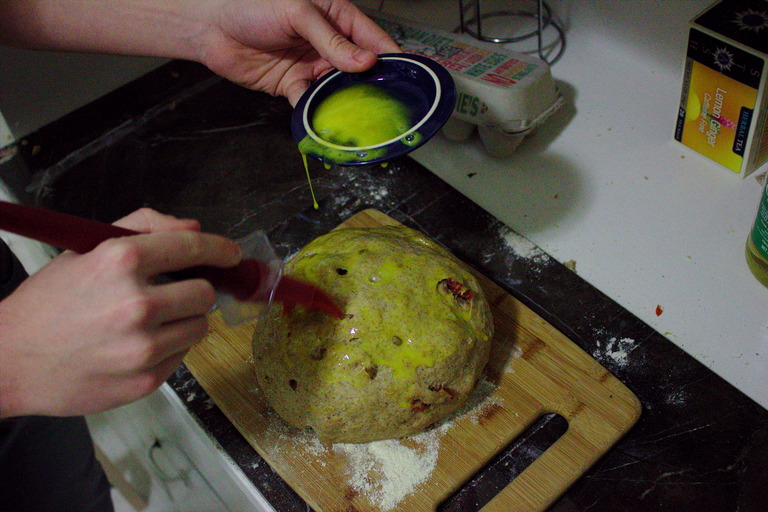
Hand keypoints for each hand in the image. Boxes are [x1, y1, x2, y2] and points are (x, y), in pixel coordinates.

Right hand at [0, 208, 240, 416]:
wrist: (9, 361)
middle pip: (205, 293)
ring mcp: (143, 347)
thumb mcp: (86, 250)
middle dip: (194, 290)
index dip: (220, 249)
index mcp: (122, 261)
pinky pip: (182, 357)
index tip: (230, 254)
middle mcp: (137, 303)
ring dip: (185, 321)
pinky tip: (137, 345)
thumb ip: (144, 227)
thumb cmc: (47, 304)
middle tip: (173, 293)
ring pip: (200, 327)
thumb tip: (193, 229)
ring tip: (151, 322)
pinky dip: (169, 348)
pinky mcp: (145, 380)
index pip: (194, 247)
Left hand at [199, 0, 400, 104]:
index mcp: (335, 16)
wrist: (210, 27)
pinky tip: (322, 114)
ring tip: (354, 111)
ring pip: (337, 87)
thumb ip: (332, 40)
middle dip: (370, 84)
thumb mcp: (297, 14)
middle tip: (383, 100)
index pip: (372, 37)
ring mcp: (311, 65)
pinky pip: (311, 100)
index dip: (389, 56)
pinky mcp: (293, 85)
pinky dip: (316, 109)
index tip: (405, 74)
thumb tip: (364, 60)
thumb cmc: (250, 6)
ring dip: (344, 100)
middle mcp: (326, 43)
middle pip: (359, 68)